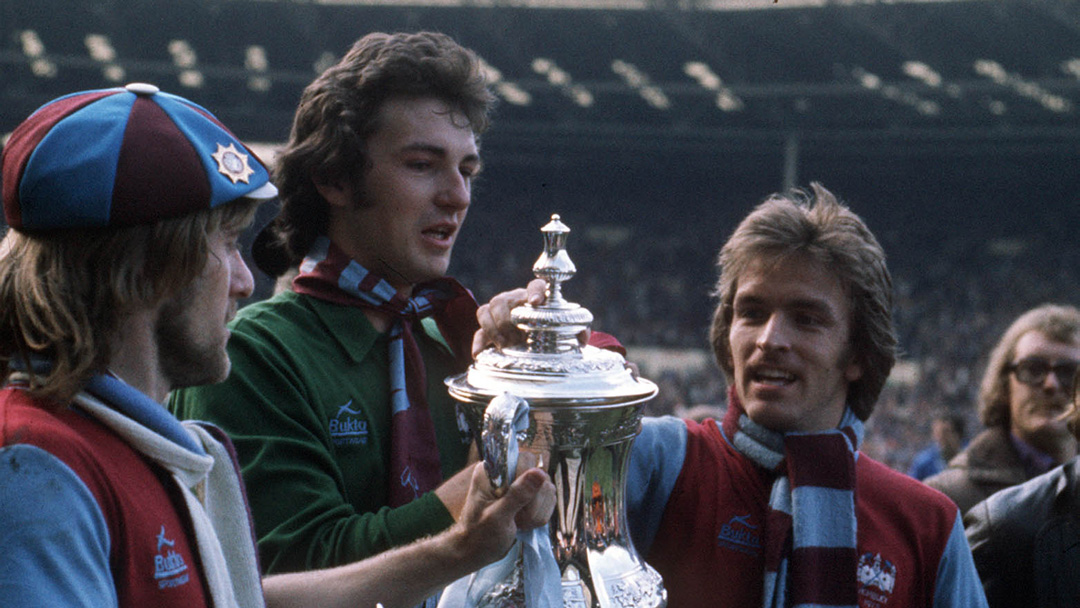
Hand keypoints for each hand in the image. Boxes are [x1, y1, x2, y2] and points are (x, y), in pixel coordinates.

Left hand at [450, 461, 554, 570]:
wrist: (477, 552)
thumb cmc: (480, 536)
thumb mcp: (497, 517)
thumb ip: (518, 494)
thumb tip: (539, 473)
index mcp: (493, 471)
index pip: (525, 460)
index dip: (527, 482)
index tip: (518, 504)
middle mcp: (508, 473)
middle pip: (540, 475)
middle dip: (534, 503)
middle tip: (517, 520)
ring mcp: (520, 484)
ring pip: (547, 489)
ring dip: (537, 512)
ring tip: (519, 524)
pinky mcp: (529, 496)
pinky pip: (548, 500)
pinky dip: (540, 516)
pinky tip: (524, 525)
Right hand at [471, 279, 590, 356]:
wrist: (539, 339)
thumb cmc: (554, 331)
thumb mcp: (567, 332)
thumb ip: (578, 332)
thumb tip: (583, 336)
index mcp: (538, 298)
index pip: (536, 285)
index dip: (535, 290)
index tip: (536, 302)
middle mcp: (516, 301)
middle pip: (502, 299)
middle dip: (507, 321)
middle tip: (516, 339)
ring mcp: (500, 313)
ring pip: (486, 309)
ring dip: (493, 329)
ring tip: (505, 346)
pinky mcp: (489, 329)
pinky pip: (478, 331)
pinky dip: (479, 343)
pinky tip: (481, 354)